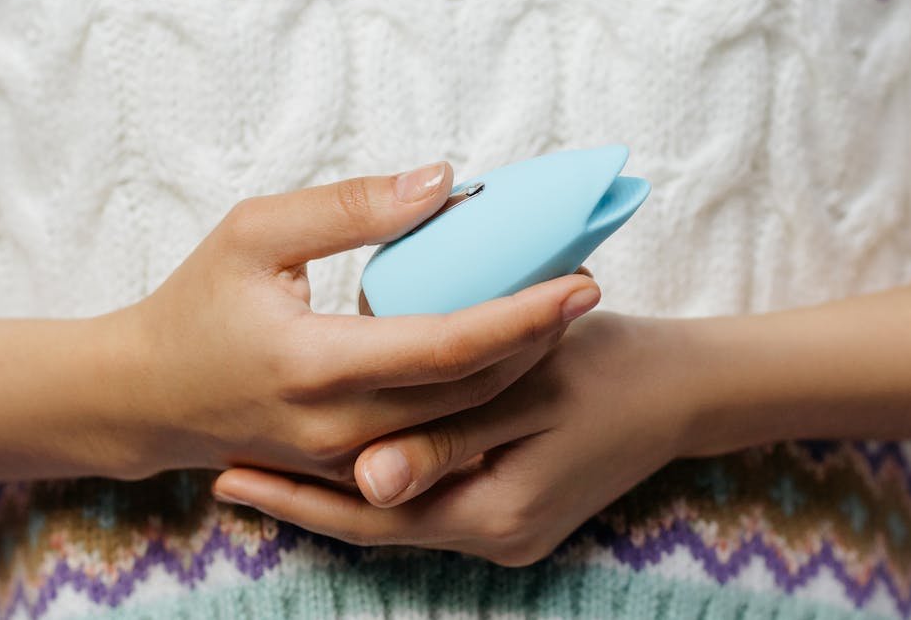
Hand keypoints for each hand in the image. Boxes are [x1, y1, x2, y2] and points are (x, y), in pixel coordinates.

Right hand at [109, 162, 601, 481]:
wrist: (146, 398)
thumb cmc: (196, 305)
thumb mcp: (255, 232)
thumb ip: (350, 208)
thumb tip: (443, 183)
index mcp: (315, 365)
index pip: (447, 346)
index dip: (522, 318)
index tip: (578, 284)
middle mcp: (339, 427)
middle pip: (471, 394)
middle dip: (537, 345)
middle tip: (579, 291)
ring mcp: (346, 460)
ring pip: (460, 426)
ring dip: (516, 374)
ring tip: (552, 319)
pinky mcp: (350, 472)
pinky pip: (433, 441)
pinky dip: (477, 401)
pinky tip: (503, 359)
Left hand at [210, 312, 706, 565]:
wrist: (685, 392)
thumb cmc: (610, 369)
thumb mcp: (532, 392)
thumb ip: (450, 437)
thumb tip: (367, 481)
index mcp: (496, 515)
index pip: (371, 519)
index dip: (297, 499)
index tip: (231, 475)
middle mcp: (496, 541)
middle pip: (376, 529)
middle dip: (301, 504)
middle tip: (226, 478)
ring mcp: (507, 535)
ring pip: (400, 519)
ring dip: (338, 493)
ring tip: (267, 467)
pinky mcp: (514, 516)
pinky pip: (432, 505)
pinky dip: (389, 482)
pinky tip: (349, 456)